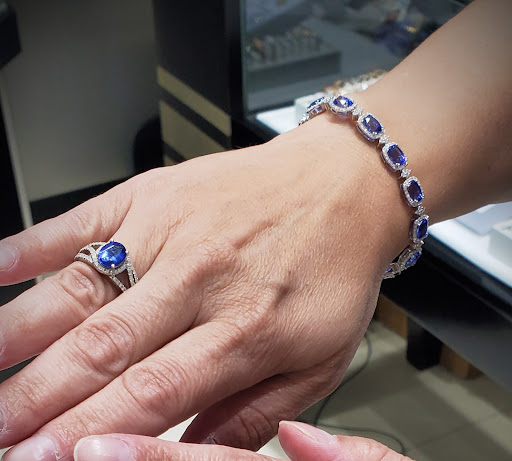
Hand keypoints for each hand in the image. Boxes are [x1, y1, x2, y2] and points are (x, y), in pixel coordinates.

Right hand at [0, 117, 407, 460]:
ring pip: (75, 292)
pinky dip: (26, 249)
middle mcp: (200, 278)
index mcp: (246, 328)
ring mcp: (171, 230)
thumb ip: (255, 413)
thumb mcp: (321, 357)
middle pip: (99, 351)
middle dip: (33, 400)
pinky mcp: (155, 195)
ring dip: (14, 338)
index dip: (85, 434)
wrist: (343, 186)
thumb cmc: (333, 266)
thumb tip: (189, 453)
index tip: (37, 459)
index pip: (151, 396)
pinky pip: (79, 223)